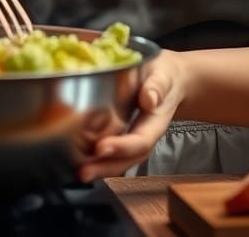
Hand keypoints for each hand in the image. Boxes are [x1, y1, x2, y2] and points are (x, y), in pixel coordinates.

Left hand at [77, 49, 188, 181]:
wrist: (169, 80)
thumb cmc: (164, 75)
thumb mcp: (163, 75)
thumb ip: (157, 86)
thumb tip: (149, 100)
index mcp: (156, 122)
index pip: (141, 141)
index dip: (122, 147)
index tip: (101, 148)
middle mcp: (144, 136)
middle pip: (128, 159)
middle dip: (106, 167)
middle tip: (83, 171)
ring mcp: (133, 138)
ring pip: (119, 160)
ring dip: (99, 168)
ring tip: (78, 172)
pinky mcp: (122, 134)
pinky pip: (112, 151)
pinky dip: (96, 158)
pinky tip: (78, 159)